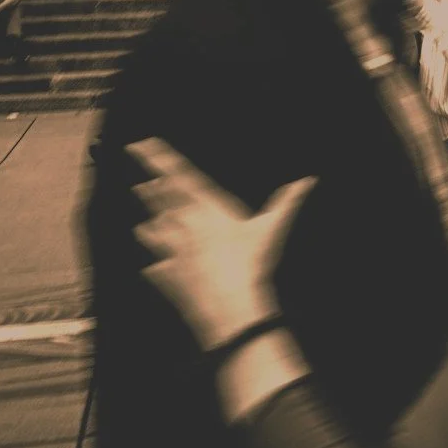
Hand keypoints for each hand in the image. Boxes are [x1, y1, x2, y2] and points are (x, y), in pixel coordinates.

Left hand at [128, 138, 313, 348]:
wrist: (228, 304)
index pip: (179, 176)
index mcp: (207, 207)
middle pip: (160, 198)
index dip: (159, 157)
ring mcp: (171, 249)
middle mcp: (183, 223)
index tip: (141, 143)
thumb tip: (307, 181)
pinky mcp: (167, 273)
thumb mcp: (273, 229)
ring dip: (148, 218)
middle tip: (139, 171)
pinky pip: (155, 265)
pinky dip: (154, 260)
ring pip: (151, 228)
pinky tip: (153, 261)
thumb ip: (287, 203)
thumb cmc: (251, 262)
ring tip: (142, 206)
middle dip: (150, 184)